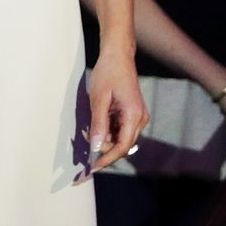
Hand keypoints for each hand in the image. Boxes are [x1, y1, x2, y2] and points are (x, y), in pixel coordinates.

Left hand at [82, 50, 148, 178]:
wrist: (118, 55)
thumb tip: (95, 148)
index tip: (91, 169)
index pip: (121, 148)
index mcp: (134, 116)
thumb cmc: (108, 73)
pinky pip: (120, 129)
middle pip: (121, 145)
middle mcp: (140, 119)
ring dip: (104, 137)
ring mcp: (138, 116)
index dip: (105, 160)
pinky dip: (107, 130)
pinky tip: (97, 121)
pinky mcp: (132, 113)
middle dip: (102, 147)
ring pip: (120, 138)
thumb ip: (98, 125)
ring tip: (89, 126)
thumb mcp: (99, 100)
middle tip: (85, 137)